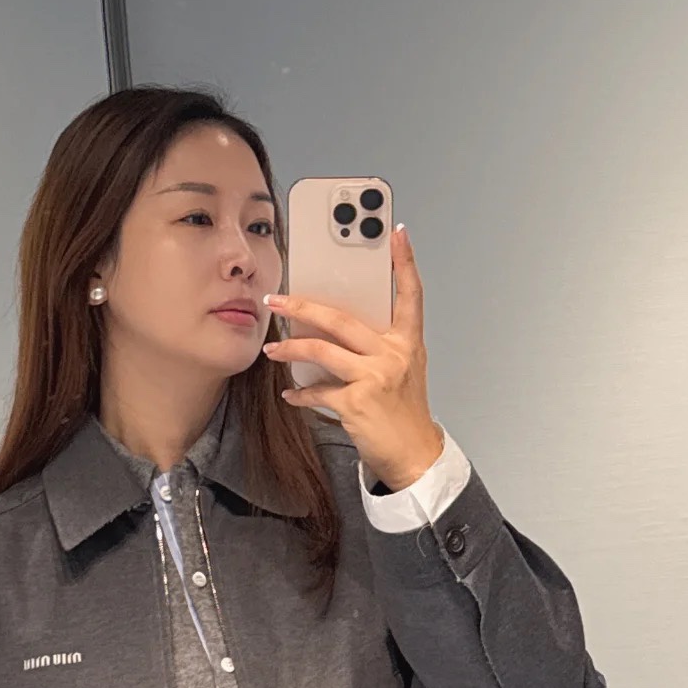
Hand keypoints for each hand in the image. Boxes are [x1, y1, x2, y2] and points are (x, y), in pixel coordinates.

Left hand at [260, 223, 444, 489]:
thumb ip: (377, 344)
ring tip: (272, 349)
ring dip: (290, 350)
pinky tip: (291, 394)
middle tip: (276, 301)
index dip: (405, 262)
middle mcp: (393, 354)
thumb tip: (333, 325)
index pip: (410, 293)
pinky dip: (301, 393)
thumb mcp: (402, 369)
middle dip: (302, 307)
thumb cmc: (403, 410)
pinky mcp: (357, 402)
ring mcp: (375, 377)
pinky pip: (318, 390)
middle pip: (341, 319)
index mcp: (407, 342)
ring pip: (321, 351)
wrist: (414, 454)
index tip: (397, 232)